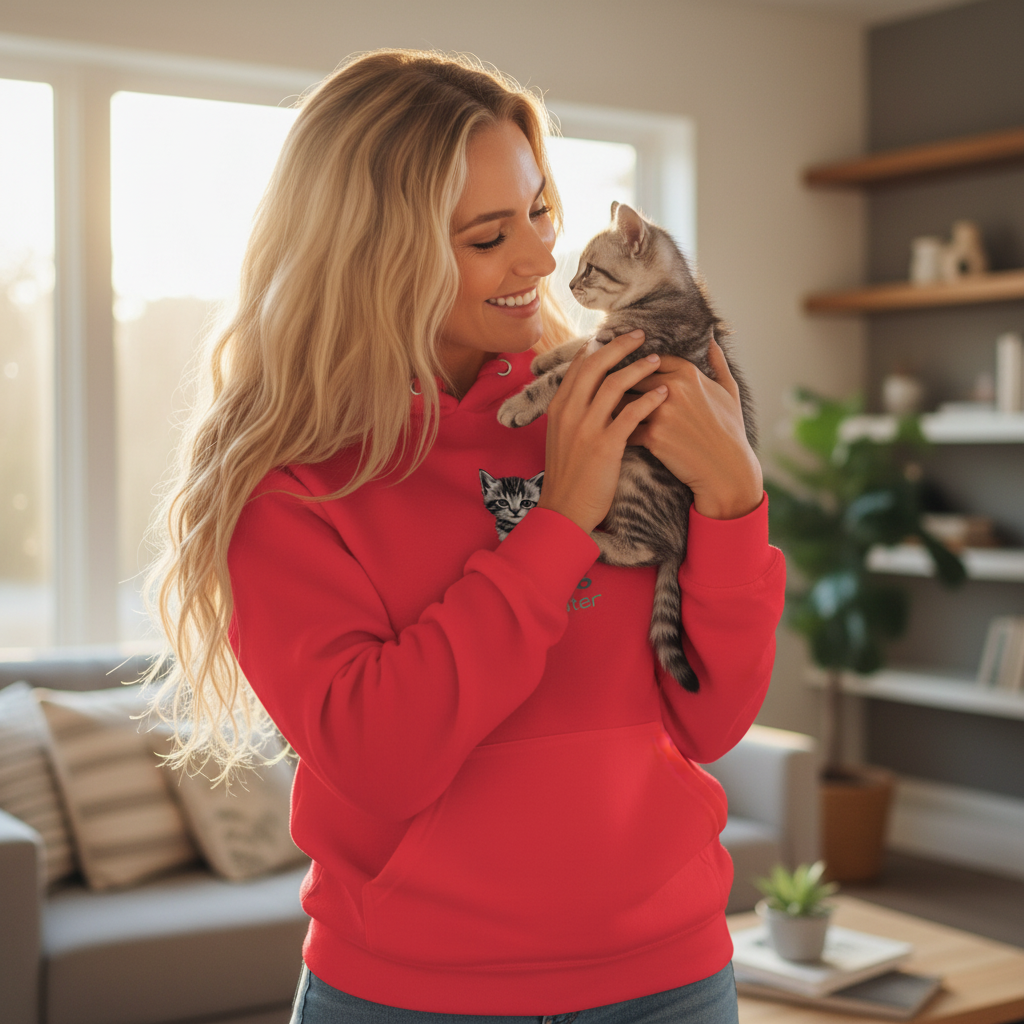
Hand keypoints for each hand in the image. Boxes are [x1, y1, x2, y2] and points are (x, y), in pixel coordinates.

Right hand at [537, 330, 668, 533]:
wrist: (564, 510)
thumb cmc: (568, 477)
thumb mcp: (561, 438)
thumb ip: (573, 414)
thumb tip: (588, 395)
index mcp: (559, 408)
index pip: (578, 367)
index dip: (598, 348)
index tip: (614, 336)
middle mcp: (570, 413)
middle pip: (596, 366)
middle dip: (619, 346)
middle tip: (640, 335)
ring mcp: (586, 428)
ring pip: (615, 385)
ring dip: (639, 368)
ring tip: (657, 359)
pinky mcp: (605, 445)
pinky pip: (631, 414)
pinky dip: (649, 400)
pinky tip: (664, 393)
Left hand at [620, 338, 762, 519]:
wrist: (728, 470)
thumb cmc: (730, 431)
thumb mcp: (730, 391)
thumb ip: (718, 362)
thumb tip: (711, 339)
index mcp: (688, 372)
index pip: (649, 360)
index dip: (637, 369)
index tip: (628, 376)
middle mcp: (673, 388)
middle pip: (630, 378)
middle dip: (618, 387)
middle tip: (603, 396)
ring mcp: (662, 412)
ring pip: (622, 402)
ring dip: (612, 409)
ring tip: (602, 415)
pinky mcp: (654, 436)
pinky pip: (623, 428)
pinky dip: (616, 432)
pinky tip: (612, 436)